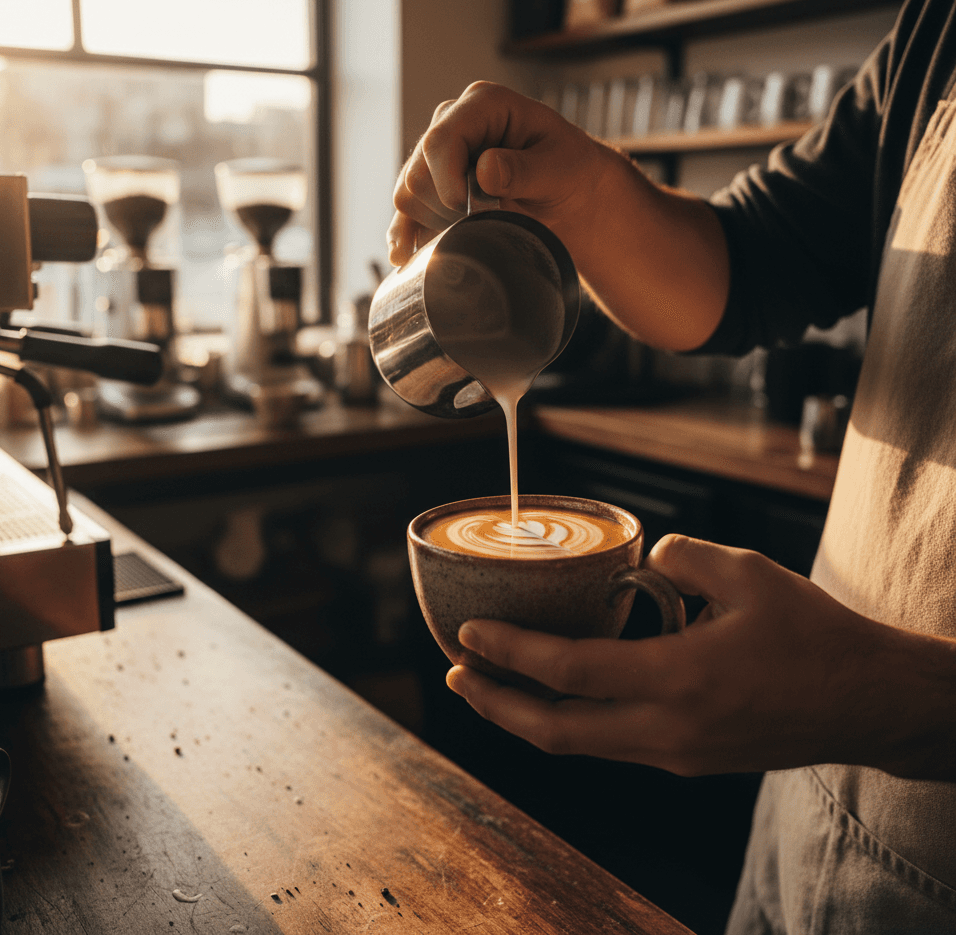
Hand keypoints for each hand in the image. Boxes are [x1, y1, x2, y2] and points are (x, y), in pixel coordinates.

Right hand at [385, 81, 729, 351]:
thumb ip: (524, 169)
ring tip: (473, 228)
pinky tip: (406, 258)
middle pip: (417, 172)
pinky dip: (406, 236)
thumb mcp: (559, 167)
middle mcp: (452, 123)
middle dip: (446, 205)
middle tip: (483, 219)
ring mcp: (438, 156)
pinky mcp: (432, 186)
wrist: (569, 192)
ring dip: (435, 222)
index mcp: (482, 105)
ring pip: (408, 196)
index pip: (440, 140)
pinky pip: (404, 213)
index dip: (447, 178)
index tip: (466, 208)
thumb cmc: (570, 170)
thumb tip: (484, 170)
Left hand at [446, 534, 955, 779]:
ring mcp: (675, 754)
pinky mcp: (686, 760)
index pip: (570, 671)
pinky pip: (609, 744)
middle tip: (453, 673)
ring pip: (578, 746)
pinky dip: (568, 721)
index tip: (467, 632)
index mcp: (681, 679)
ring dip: (525, 717)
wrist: (866, 701)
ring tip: (488, 684)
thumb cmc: (813, 634)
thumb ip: (679, 559)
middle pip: (555, 731)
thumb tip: (641, 563)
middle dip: (494, 704)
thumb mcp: (746, 573)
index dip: (509, 652)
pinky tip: (555, 694)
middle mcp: (669, 729)